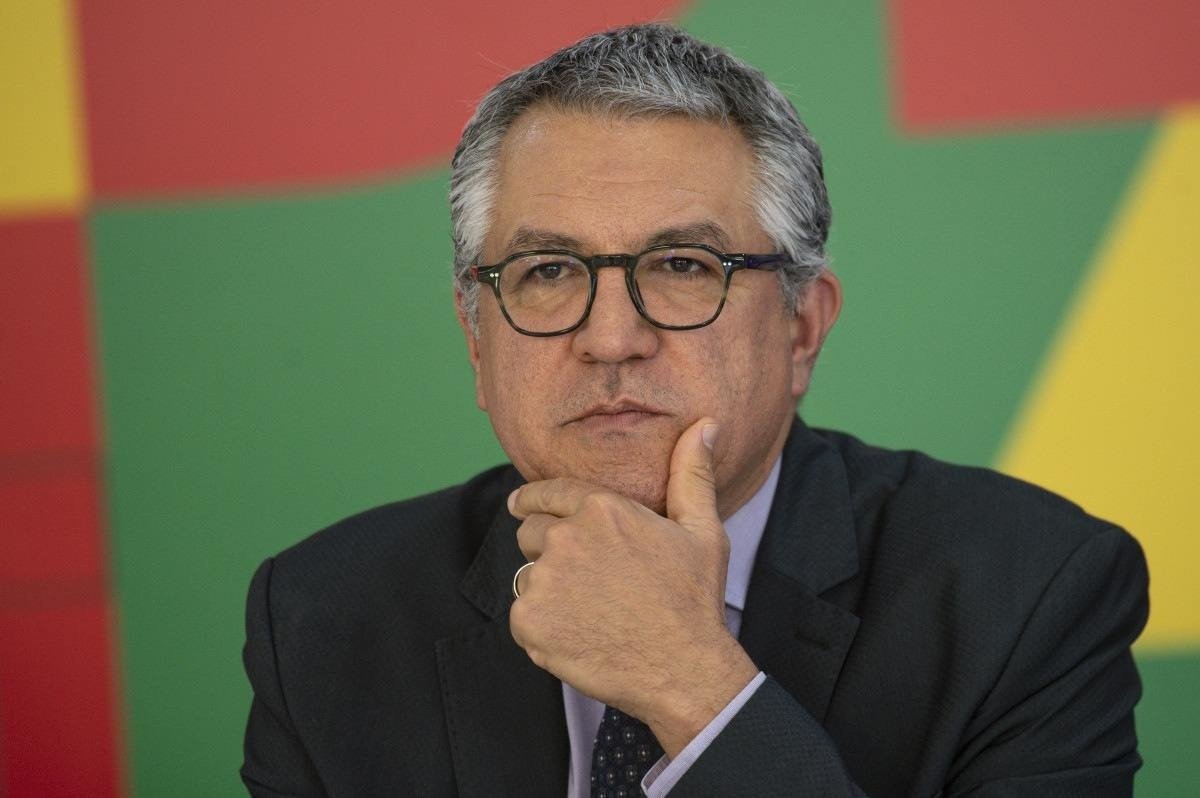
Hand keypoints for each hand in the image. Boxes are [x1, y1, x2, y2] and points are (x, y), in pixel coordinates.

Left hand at [508, 417, 758, 756]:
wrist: (682, 669)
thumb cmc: (693, 599)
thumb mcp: (702, 529)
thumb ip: (692, 473)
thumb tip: (705, 425)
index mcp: (602, 508)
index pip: (547, 492)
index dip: (531, 498)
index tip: (520, 504)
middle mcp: (566, 537)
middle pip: (530, 532)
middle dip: (548, 548)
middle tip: (584, 577)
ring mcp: (544, 580)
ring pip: (527, 574)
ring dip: (547, 588)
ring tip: (588, 609)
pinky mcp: (529, 621)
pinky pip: (522, 613)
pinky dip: (542, 624)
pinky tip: (578, 633)